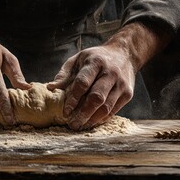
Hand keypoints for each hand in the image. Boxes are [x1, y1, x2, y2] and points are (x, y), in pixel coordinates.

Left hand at [48, 22, 171, 129]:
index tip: (65, 112)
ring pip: (106, 107)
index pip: (83, 83)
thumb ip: (64, 74)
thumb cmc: (95, 58)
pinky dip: (102, 118)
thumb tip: (50, 88)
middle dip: (83, 113)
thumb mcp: (78, 59)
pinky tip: (92, 122)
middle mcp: (110, 73)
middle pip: (96, 98)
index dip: (73, 99)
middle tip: (72, 124)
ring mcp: (121, 84)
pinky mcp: (128, 93)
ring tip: (81, 126)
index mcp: (95, 62)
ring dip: (92, 119)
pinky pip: (114, 110)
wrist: (124, 53)